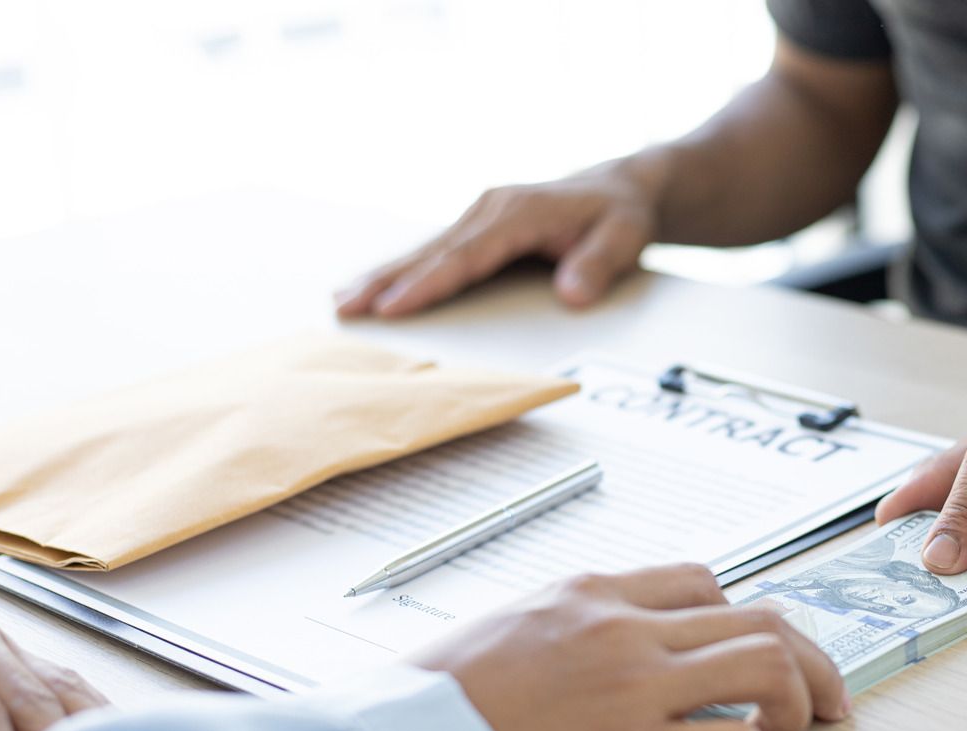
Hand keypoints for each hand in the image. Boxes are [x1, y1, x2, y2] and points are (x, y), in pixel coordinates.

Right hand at [336, 159, 664, 316]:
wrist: (620, 188)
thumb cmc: (619, 215)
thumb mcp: (624, 238)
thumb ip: (598, 265)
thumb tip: (571, 295)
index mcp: (519, 212)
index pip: (467, 256)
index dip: (429, 283)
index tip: (394, 307)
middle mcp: (491, 209)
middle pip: (432, 252)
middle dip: (386, 281)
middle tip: (345, 307)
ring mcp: (481, 215)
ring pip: (426, 251)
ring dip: (383, 276)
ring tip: (342, 300)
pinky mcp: (478, 226)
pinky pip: (435, 252)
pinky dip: (402, 270)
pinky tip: (374, 288)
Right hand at [409, 564, 847, 730]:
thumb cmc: (436, 697)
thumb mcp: (510, 626)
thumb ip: (575, 628)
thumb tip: (619, 650)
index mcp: (589, 594)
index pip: (702, 582)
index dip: (745, 618)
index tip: (762, 650)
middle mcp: (623, 628)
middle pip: (759, 618)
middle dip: (809, 659)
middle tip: (824, 699)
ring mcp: (634, 686)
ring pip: (767, 665)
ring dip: (794, 704)